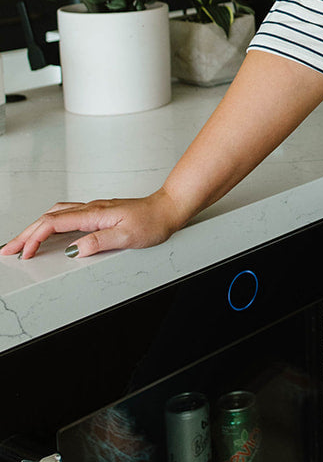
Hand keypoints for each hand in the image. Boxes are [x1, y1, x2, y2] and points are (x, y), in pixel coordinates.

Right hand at [2, 189, 183, 261]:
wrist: (167, 208)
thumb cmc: (152, 221)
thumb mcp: (127, 236)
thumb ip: (99, 242)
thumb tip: (73, 250)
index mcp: (93, 213)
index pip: (53, 223)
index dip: (35, 238)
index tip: (24, 252)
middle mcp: (90, 208)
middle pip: (47, 218)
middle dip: (25, 234)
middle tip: (8, 249)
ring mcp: (93, 209)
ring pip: (54, 215)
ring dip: (35, 228)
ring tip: (22, 242)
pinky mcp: (97, 213)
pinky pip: (65, 215)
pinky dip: (49, 223)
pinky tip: (47, 231)